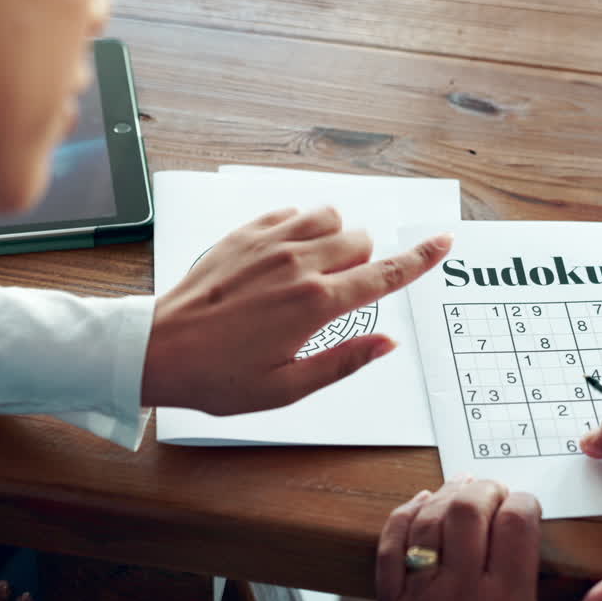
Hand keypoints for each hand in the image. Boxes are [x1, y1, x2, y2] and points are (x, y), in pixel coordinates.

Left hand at [142, 206, 451, 414]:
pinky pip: (290, 212)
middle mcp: (297, 264)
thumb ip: (343, 361)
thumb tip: (385, 343)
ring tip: (314, 271)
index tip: (443, 242)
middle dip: (364, 261)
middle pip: (361, 239)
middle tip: (337, 294)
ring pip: (329, 216)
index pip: (385, 273)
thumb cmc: (217, 377)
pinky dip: (300, 228)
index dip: (421, 259)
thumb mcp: (287, 388)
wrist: (158, 350)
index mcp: (316, 305)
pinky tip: (285, 257)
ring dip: (334, 238)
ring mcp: (268, 243)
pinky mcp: (243, 234)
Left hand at [377, 481, 601, 600]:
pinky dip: (402, 518)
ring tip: (460, 490)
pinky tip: (419, 506)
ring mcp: (421, 599)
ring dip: (445, 496)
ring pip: (428, 522)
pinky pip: (389, 548)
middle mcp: (462, 596)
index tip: (527, 507)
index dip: (523, 503)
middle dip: (484, 490)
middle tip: (493, 492)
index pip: (516, 525)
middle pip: (468, 512)